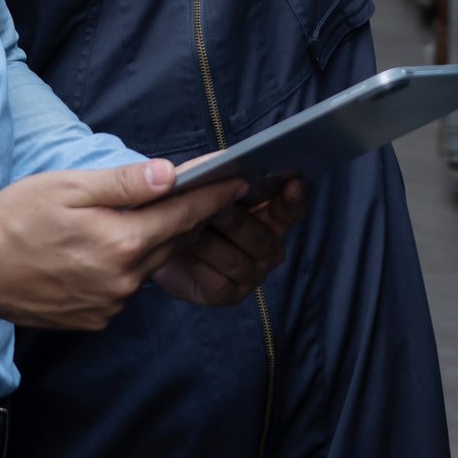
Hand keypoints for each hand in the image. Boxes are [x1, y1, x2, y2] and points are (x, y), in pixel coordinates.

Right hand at [0, 160, 249, 330]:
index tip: (239, 180)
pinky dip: (128, 266)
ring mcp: (112, 304)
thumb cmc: (18, 220)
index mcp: (122, 242)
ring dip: (155, 242)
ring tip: (149, 218)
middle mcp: (124, 280)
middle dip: (188, 217)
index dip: (213, 196)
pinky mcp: (98, 319)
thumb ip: (124, 184)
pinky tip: (108, 250)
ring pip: (150, 266)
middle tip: (204, 192)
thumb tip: (170, 173)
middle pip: (171, 242)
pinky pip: (127, 287)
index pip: (183, 215)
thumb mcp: (70, 188)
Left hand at [153, 176, 309, 305]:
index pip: (292, 208)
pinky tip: (182, 252)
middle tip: (219, 210)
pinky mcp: (228, 294)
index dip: (294, 198)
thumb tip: (221, 163)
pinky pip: (218, 283)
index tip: (293, 184)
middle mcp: (269, 247)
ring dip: (210, 244)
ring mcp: (251, 273)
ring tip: (188, 230)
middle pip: (262, 239)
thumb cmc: (191, 207)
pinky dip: (197, 266)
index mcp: (271, 215)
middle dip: (238, 223)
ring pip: (236, 261)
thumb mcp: (203, 186)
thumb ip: (218, 175)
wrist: (162, 241)